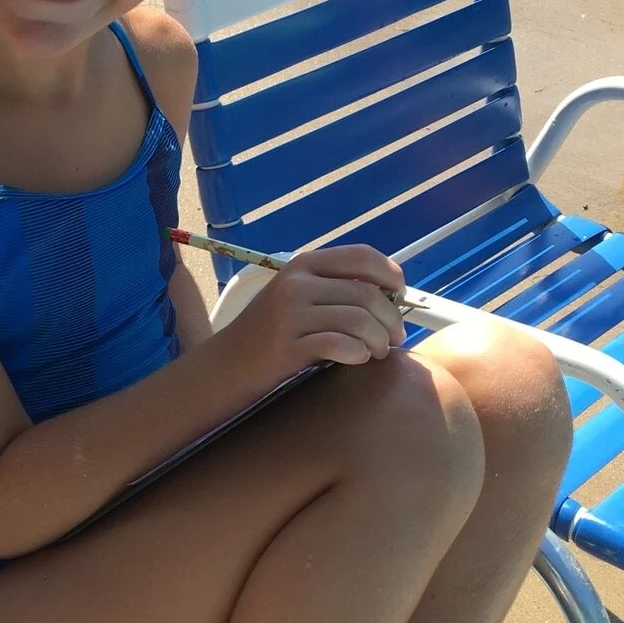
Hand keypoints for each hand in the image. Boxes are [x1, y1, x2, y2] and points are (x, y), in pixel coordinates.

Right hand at [226, 246, 407, 383]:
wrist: (224, 367)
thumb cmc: (267, 335)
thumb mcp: (295, 298)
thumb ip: (332, 288)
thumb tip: (388, 293)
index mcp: (303, 265)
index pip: (361, 256)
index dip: (391, 273)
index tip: (400, 295)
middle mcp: (297, 283)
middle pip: (367, 293)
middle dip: (392, 318)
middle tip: (394, 338)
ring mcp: (290, 313)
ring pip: (359, 319)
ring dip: (378, 339)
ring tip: (377, 352)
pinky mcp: (288, 345)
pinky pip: (340, 344)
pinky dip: (358, 353)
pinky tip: (357, 359)